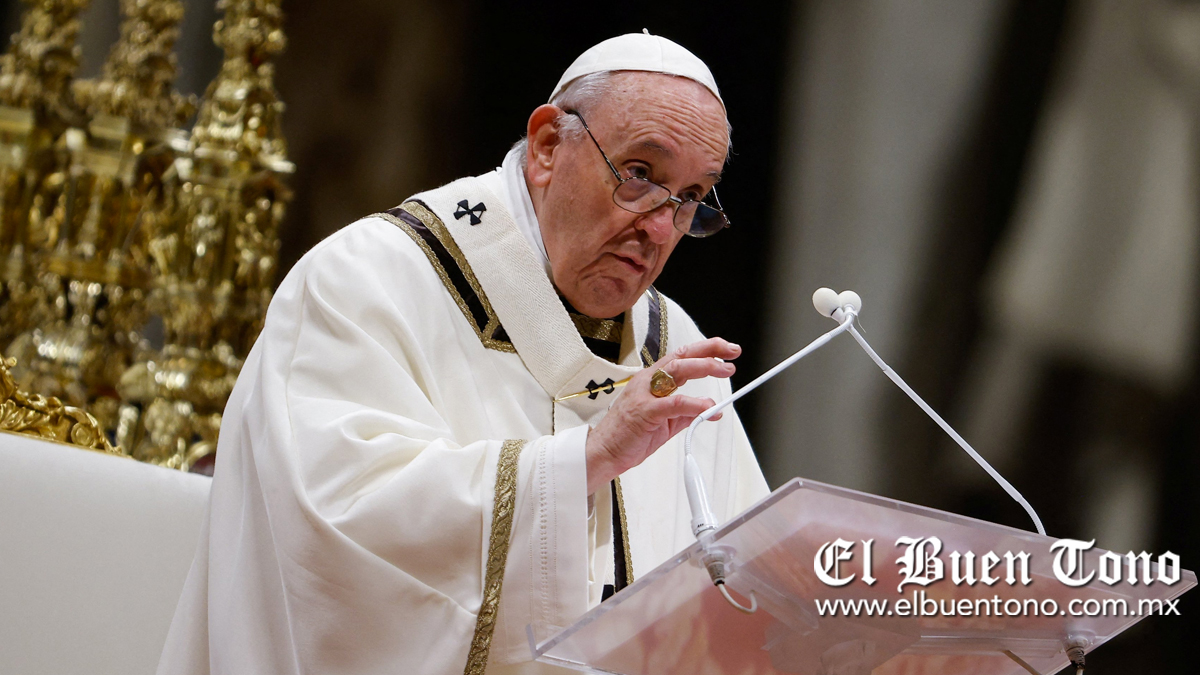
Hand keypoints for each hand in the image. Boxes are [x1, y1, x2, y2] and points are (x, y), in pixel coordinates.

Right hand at [584, 337, 740, 493]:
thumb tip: (710, 410)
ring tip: (724, 369)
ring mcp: (644, 394)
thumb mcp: (665, 422)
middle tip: (732, 353)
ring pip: (677, 370)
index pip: (682, 357)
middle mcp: (648, 381)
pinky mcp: (644, 412)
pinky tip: (709, 406)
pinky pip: (674, 403)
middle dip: (709, 350)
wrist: (604, 452)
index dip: (706, 350)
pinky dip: (694, 403)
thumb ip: (686, 413)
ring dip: (703, 367)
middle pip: (681, 356)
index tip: (726, 350)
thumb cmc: (629, 435)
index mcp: (652, 380)